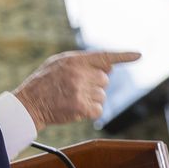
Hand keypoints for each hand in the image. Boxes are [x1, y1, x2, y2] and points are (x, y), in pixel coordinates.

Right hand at [13, 50, 140, 130]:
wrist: (29, 103)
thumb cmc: (43, 83)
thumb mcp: (59, 63)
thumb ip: (83, 62)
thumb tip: (109, 66)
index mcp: (75, 60)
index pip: (105, 56)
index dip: (123, 56)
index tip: (139, 56)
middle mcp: (80, 73)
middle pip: (104, 80)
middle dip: (94, 85)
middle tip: (76, 89)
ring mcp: (81, 90)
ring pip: (102, 96)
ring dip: (91, 99)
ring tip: (72, 99)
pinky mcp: (81, 107)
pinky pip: (98, 109)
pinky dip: (91, 111)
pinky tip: (76, 109)